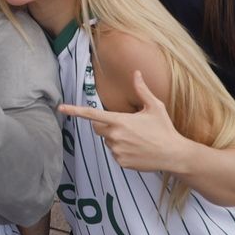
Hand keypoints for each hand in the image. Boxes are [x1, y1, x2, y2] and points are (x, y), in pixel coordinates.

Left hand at [59, 71, 184, 174]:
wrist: (174, 154)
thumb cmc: (164, 129)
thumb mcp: (154, 107)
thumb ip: (142, 90)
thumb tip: (136, 72)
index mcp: (120, 121)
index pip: (92, 114)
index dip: (75, 110)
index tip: (61, 108)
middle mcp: (115, 136)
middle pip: (97, 128)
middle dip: (105, 124)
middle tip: (124, 125)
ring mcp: (117, 150)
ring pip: (107, 141)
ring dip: (115, 138)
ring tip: (136, 139)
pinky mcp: (121, 162)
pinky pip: (114, 153)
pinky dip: (121, 150)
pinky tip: (137, 149)